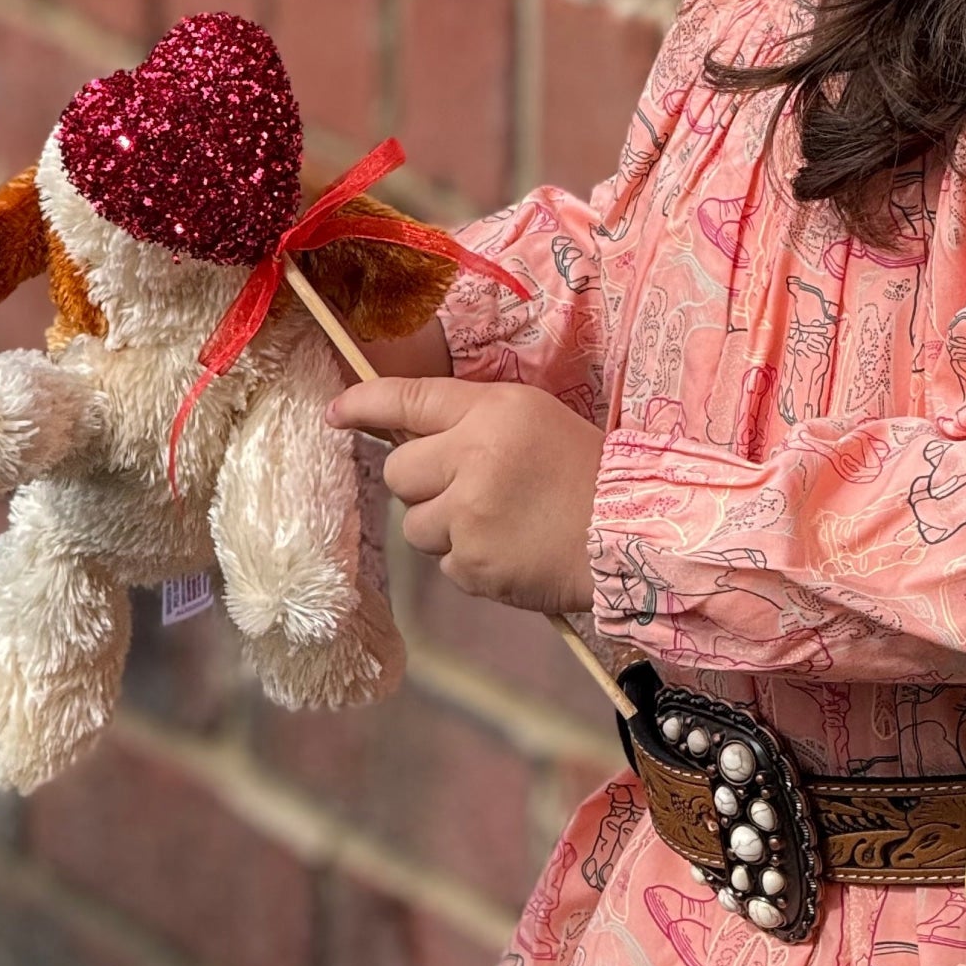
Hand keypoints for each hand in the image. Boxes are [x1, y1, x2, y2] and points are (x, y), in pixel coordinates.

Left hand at [325, 376, 600, 612]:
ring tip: (498, 524)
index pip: (408, 399)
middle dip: (423, 484)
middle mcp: (474, 458)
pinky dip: (470, 561)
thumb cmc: (584, 472)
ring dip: (444, 527)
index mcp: (492, 412)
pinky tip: (511, 550)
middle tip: (469, 490)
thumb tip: (398, 431)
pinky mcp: (473, 566)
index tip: (335, 413)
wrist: (630, 535)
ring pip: (414, 525)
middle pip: (398, 473)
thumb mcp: (532, 418)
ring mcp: (470, 517)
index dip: (363, 404)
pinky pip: (444, 564)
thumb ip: (469, 419)